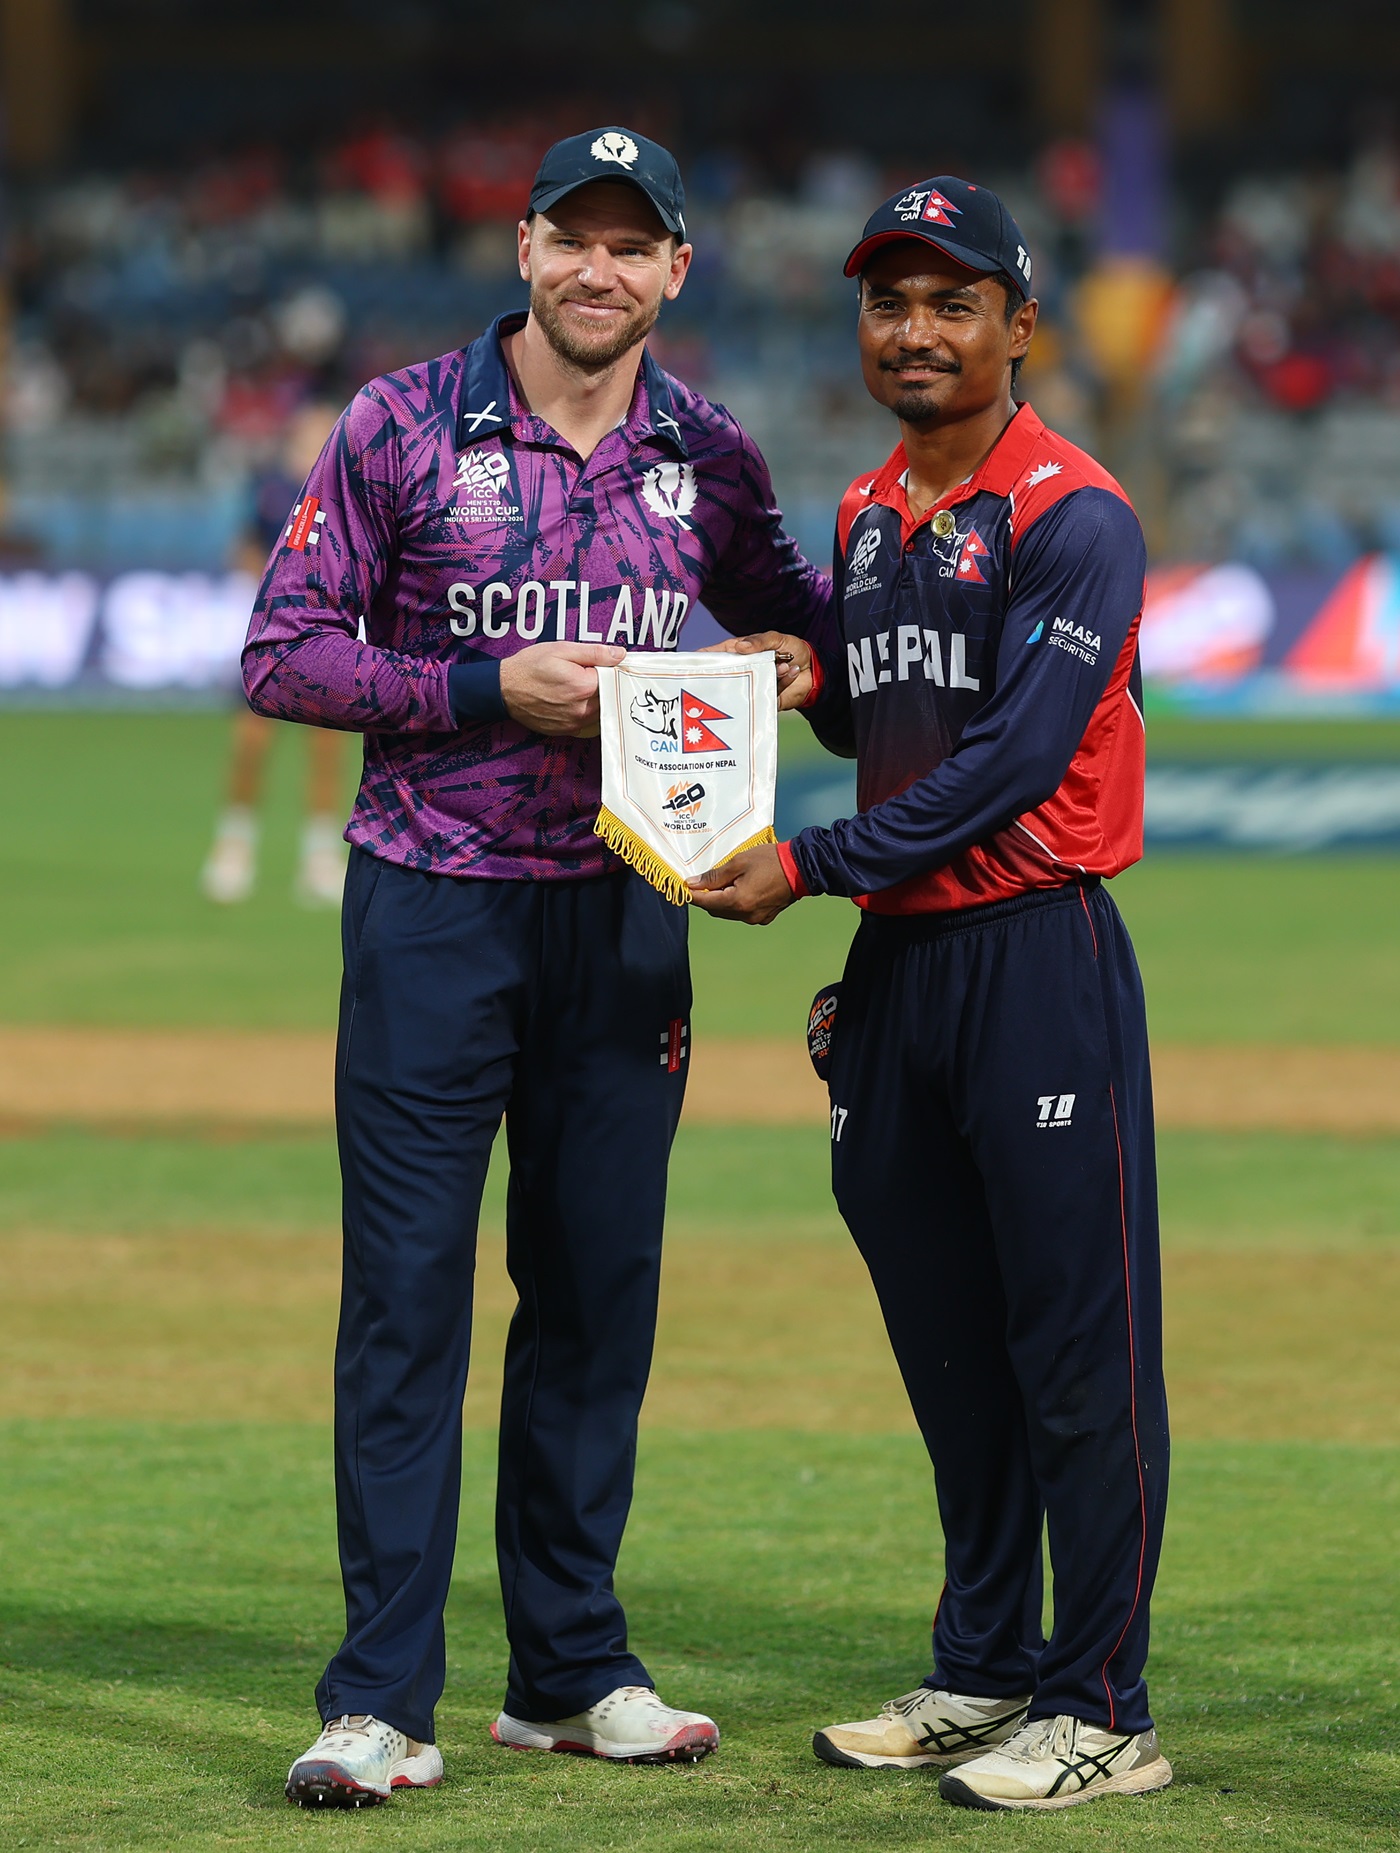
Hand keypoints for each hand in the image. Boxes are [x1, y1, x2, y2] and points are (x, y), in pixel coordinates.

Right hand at [499, 641, 624, 736]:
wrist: (504, 690)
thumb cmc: (530, 667)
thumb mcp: (562, 649)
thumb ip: (594, 652)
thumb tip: (619, 654)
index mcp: (584, 687)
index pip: (613, 679)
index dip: (609, 670)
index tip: (602, 665)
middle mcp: (582, 710)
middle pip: (609, 697)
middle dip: (604, 686)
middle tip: (589, 674)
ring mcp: (574, 723)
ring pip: (600, 712)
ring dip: (597, 701)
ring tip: (579, 687)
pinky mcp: (566, 731)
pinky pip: (587, 723)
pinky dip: (586, 712)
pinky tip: (573, 701)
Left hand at [687, 844, 795, 924]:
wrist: (802, 868)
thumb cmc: (771, 860)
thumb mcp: (738, 862)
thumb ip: (714, 876)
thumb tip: (692, 884)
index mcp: (737, 901)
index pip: (704, 902)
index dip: (691, 894)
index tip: (684, 885)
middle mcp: (745, 915)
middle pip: (715, 910)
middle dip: (706, 897)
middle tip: (704, 880)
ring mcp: (755, 918)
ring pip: (728, 913)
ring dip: (721, 901)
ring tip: (724, 882)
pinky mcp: (764, 917)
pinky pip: (742, 913)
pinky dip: (735, 903)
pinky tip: (740, 889)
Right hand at [700, 631, 813, 710]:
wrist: (815, 670)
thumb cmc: (793, 649)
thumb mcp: (776, 638)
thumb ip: (759, 641)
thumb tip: (740, 646)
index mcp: (740, 654)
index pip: (717, 656)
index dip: (703, 659)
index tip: (692, 663)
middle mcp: (744, 672)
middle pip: (727, 676)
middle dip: (730, 675)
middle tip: (736, 672)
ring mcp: (753, 687)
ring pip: (750, 685)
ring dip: (770, 674)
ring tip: (783, 664)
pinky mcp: (766, 700)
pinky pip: (768, 694)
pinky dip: (782, 681)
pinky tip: (791, 670)